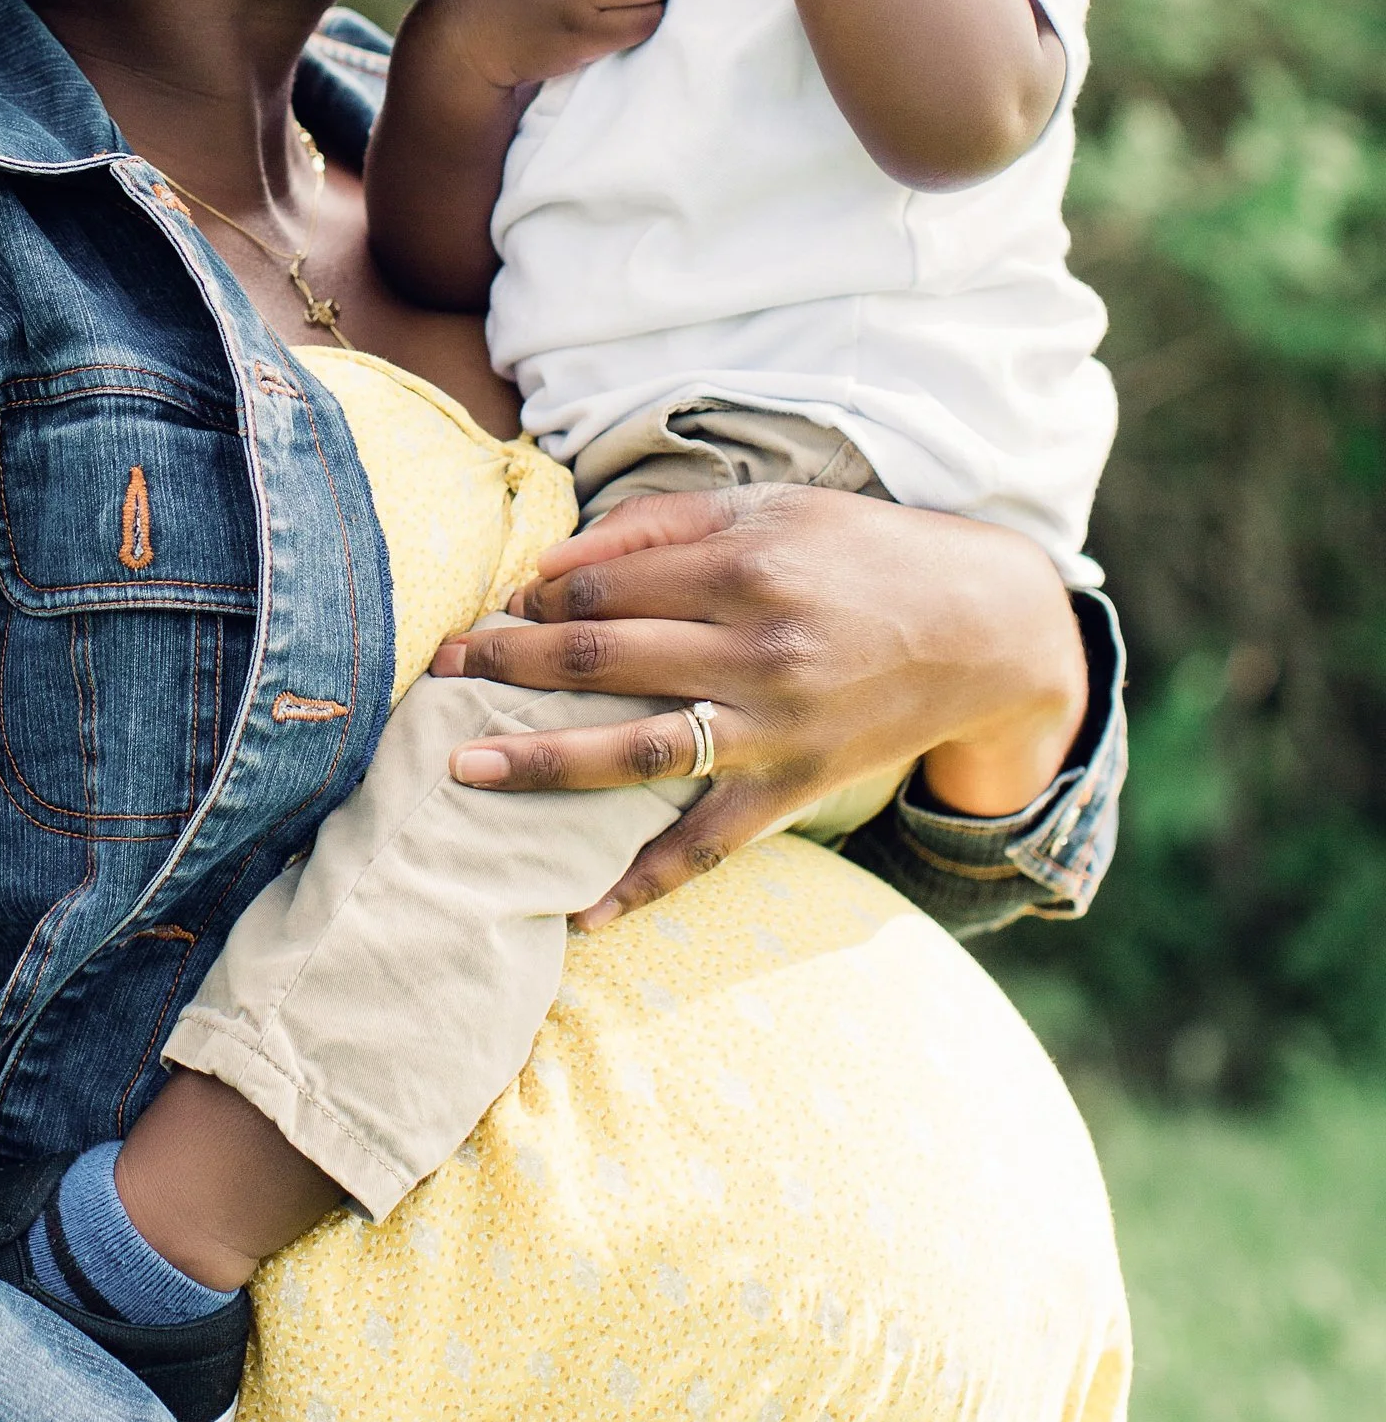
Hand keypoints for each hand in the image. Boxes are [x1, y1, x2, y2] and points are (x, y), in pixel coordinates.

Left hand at [429, 482, 1089, 920]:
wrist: (985, 629)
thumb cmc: (862, 554)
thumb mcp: (772, 509)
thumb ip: (661, 528)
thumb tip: (554, 561)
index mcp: (747, 567)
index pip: (605, 586)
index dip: (536, 598)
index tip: (495, 607)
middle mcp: (756, 650)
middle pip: (602, 660)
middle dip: (507, 666)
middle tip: (437, 672)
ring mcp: (775, 729)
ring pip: (636, 753)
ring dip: (540, 765)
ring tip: (460, 772)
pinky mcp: (795, 789)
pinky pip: (706, 845)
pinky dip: (643, 884)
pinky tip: (580, 912)